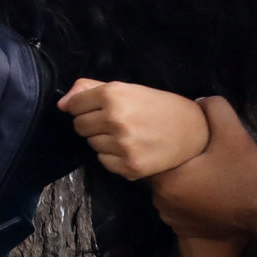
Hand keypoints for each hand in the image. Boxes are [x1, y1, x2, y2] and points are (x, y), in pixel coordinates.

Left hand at [58, 78, 214, 181]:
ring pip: (91, 144)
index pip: (74, 105)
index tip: (97, 108)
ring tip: (127, 134)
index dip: (82, 107)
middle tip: (115, 122)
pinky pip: (103, 161)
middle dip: (92, 123)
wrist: (195, 132)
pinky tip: (131, 148)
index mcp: (113, 95)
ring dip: (103, 140)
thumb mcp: (129, 89)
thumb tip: (62, 103)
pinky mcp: (129, 167)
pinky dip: (113, 156)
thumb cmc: (160, 107)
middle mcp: (115, 120)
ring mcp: (122, 146)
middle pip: (79, 126)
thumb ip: (91, 90)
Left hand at [145, 94, 256, 256]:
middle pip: (160, 175)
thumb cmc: (247, 177)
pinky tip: (208, 189)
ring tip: (203, 169)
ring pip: (171, 192)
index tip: (180, 139)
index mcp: (165, 183)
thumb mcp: (233, 134)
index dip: (163, 146)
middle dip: (175, 163)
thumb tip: (200, 101)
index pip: (149, 158)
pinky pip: (182, 209)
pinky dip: (191, 199)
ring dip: (182, 182)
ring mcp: (175, 222)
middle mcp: (163, 206)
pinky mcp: (189, 232)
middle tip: (195, 152)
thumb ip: (214, 109)